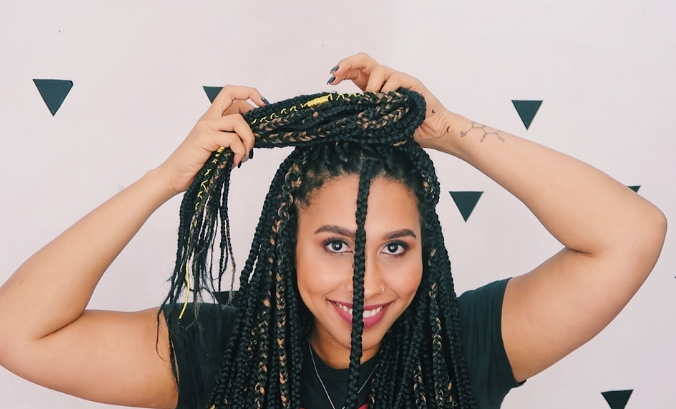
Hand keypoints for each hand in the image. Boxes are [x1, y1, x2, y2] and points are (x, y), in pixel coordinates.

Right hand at [156, 85, 265, 193]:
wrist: (174, 177)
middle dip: (253, 112)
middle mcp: (209, 118)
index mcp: (212, 119)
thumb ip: (235, 143)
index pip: (230, 93)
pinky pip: (232, 139)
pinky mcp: (205, 137)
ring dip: (248, 139)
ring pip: (238, 120)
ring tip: (244, 154)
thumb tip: (253, 143)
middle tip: (259, 133)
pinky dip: (239, 151)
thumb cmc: (197, 166)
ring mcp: (206, 127)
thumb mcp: (221, 152)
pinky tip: (235, 162)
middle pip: (234, 98)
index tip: (262, 104)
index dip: (248, 93)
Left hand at [328, 52, 453, 148]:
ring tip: (373, 102)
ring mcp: (398, 80)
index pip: (355, 72)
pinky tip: (390, 102)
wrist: (433, 132)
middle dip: (347, 64)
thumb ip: (365, 119)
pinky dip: (388, 91)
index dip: (342, 72)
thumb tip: (343, 123)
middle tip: (336, 73)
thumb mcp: (378, 125)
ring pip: (378, 70)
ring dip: (371, 86)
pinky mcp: (412, 83)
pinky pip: (395, 79)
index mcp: (374, 88)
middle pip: (364, 61)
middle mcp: (385, 80)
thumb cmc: (405, 130)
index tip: (331, 81)